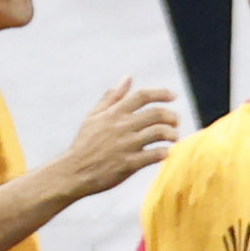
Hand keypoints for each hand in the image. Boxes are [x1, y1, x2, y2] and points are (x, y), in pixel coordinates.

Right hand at [56, 76, 182, 193]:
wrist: (74, 171)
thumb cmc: (85, 143)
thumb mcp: (94, 116)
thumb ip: (112, 97)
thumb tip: (128, 78)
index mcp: (113, 113)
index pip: (142, 96)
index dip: (161, 93)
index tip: (173, 96)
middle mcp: (121, 126)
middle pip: (156, 113)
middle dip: (171, 116)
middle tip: (175, 121)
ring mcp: (126, 145)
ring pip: (159, 132)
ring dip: (171, 134)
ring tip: (173, 137)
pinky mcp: (128, 164)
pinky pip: (154, 155)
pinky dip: (164, 152)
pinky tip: (165, 152)